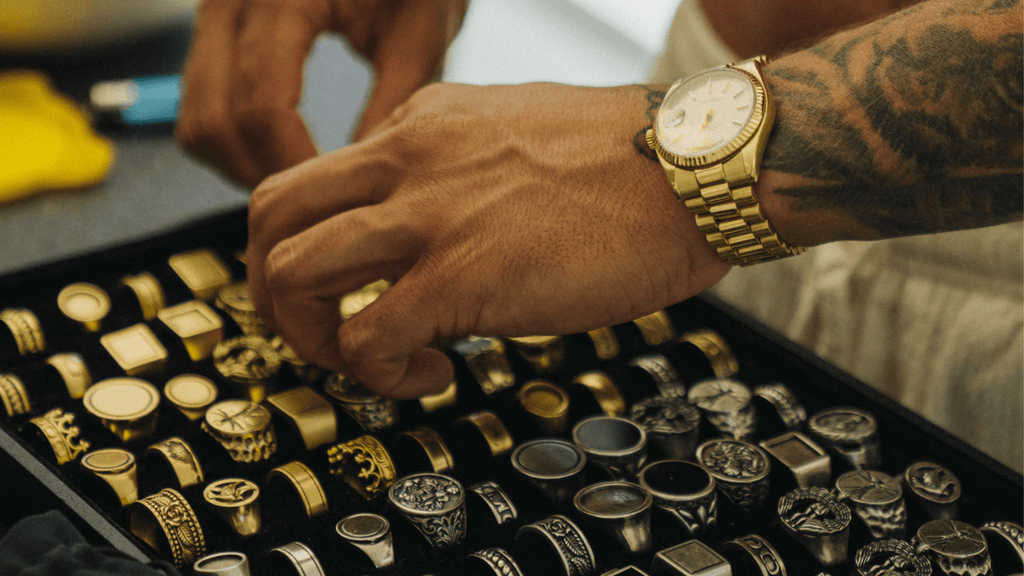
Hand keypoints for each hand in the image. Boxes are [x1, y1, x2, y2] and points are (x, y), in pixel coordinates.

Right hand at [176, 0, 467, 187]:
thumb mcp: (422, 28)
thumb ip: (396, 106)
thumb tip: (369, 182)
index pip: (261, 107)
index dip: (292, 168)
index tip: (329, 201)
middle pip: (211, 121)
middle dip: (261, 176)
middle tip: (314, 207)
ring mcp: (217, 11)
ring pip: (196, 118)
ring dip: (241, 164)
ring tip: (302, 183)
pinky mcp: (219, 26)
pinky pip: (202, 101)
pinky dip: (236, 138)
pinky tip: (286, 150)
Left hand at [247, 82, 731, 397]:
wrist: (695, 168)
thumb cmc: (629, 161)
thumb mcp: (515, 135)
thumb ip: (458, 167)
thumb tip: (430, 222)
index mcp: (420, 124)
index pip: (315, 180)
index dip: (312, 245)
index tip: (345, 287)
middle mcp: (408, 160)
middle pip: (272, 216)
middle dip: (273, 287)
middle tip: (317, 328)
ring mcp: (431, 216)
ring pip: (294, 273)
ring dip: (309, 335)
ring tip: (365, 360)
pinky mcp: (465, 276)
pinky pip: (367, 338)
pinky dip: (379, 374)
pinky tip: (431, 376)